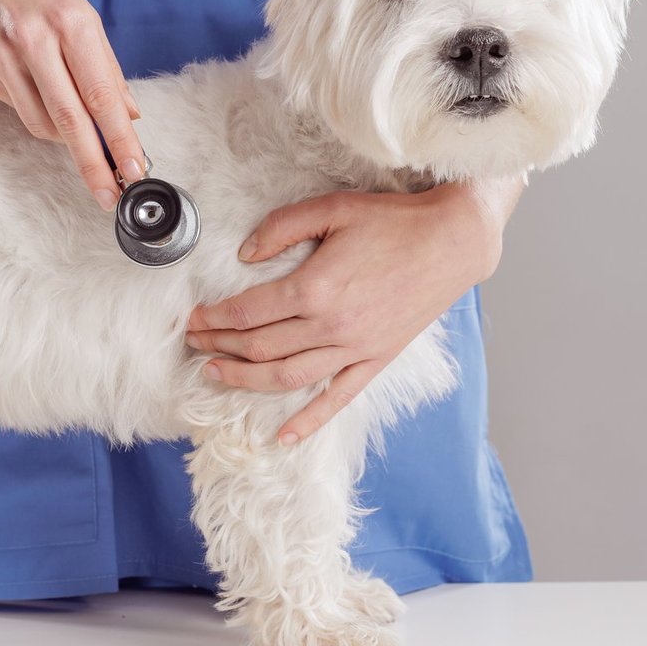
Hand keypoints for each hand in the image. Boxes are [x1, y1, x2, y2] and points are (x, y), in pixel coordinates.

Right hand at [0, 0, 145, 211]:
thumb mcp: (82, 13)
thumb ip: (107, 66)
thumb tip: (130, 115)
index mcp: (72, 21)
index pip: (101, 94)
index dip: (119, 138)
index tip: (134, 169)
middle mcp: (37, 38)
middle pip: (70, 118)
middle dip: (93, 163)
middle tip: (110, 194)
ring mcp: (6, 55)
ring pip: (42, 122)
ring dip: (67, 140)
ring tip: (81, 137)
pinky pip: (21, 109)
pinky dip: (41, 116)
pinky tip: (45, 98)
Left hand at [185, 181, 517, 443]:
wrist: (452, 242)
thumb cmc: (394, 221)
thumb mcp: (332, 208)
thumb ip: (282, 228)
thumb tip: (245, 254)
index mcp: (313, 288)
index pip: (246, 313)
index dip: (213, 317)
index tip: (194, 317)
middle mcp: (329, 326)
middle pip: (259, 347)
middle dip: (220, 346)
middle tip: (195, 342)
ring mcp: (353, 349)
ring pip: (287, 378)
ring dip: (246, 380)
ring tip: (217, 374)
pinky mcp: (375, 360)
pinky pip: (336, 398)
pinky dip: (308, 421)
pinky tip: (283, 436)